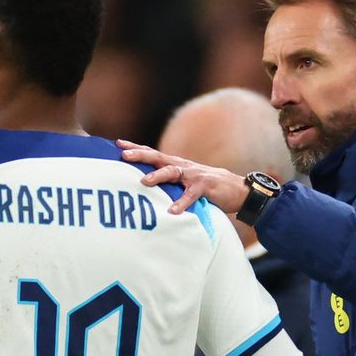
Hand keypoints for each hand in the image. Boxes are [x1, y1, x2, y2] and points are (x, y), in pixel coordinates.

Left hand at [117, 140, 248, 213]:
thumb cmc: (206, 187)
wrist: (237, 190)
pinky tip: (171, 211)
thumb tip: (144, 188)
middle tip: (124, 156)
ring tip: (144, 182)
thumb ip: (168, 183)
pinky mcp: (205, 187)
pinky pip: (191, 195)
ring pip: (172, 172)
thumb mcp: (184, 182)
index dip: (136, 148)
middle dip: (140, 155)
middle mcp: (182, 166)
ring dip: (158, 176)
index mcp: (176, 164)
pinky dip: (181, 203)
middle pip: (158, 157)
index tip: (117, 144)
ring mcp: (194, 175)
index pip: (152, 153)